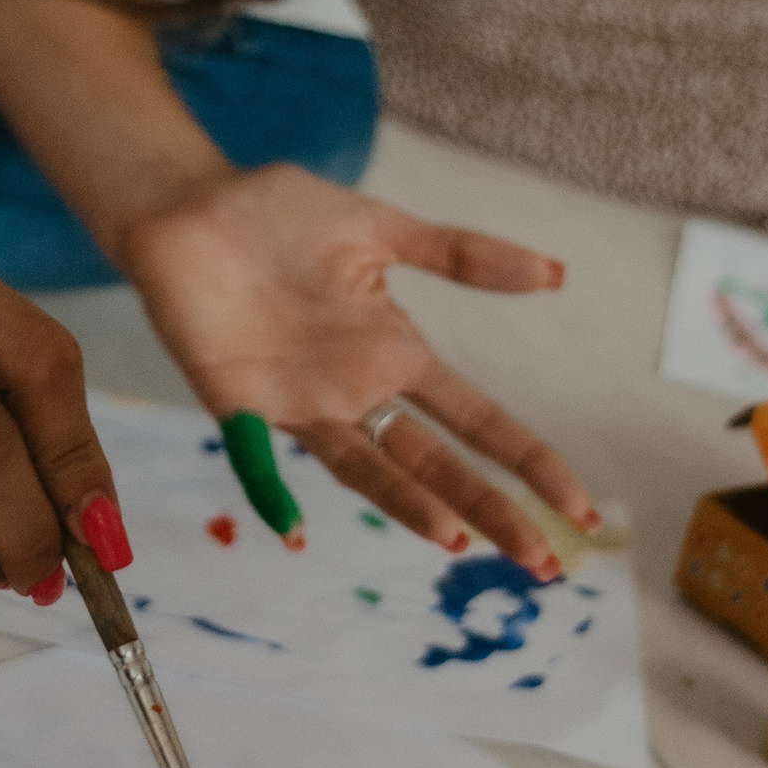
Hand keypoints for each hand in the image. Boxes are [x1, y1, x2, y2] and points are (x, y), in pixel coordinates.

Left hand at [119, 164, 594, 572]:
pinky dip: (270, 490)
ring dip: (406, 504)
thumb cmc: (279, 217)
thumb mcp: (382, 230)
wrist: (190, 204)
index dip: (527, 461)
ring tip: (453, 539)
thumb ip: (461, 255)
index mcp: (394, 353)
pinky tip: (293, 529)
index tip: (576, 508)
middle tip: (541, 563)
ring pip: (362, 468)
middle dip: (488, 506)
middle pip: (433, 461)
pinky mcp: (235, 401)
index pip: (478, 419)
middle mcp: (354, 391)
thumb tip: (555, 273)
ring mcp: (297, 402)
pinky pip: (253, 455)